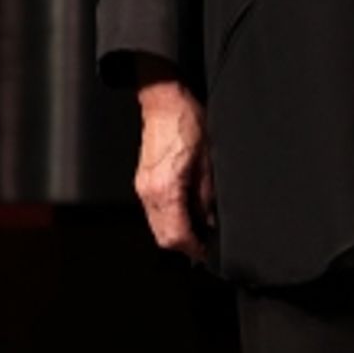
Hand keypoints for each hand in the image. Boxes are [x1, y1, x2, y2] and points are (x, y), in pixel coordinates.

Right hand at [133, 73, 215, 265]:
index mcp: (166, 189)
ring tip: (199, 227)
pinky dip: (169, 218)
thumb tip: (210, 222)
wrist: (165, 101)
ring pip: (157, 226)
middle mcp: (149, 192)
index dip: (194, 248)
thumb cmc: (187, 122)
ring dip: (177, 232)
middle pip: (163, 237)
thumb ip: (207, 198)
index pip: (176, 236)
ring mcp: (143, 187)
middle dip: (185, 245)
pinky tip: (186, 210)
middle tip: (206, 243)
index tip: (208, 251)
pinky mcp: (143, 181)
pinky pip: (154, 212)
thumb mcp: (209, 163)